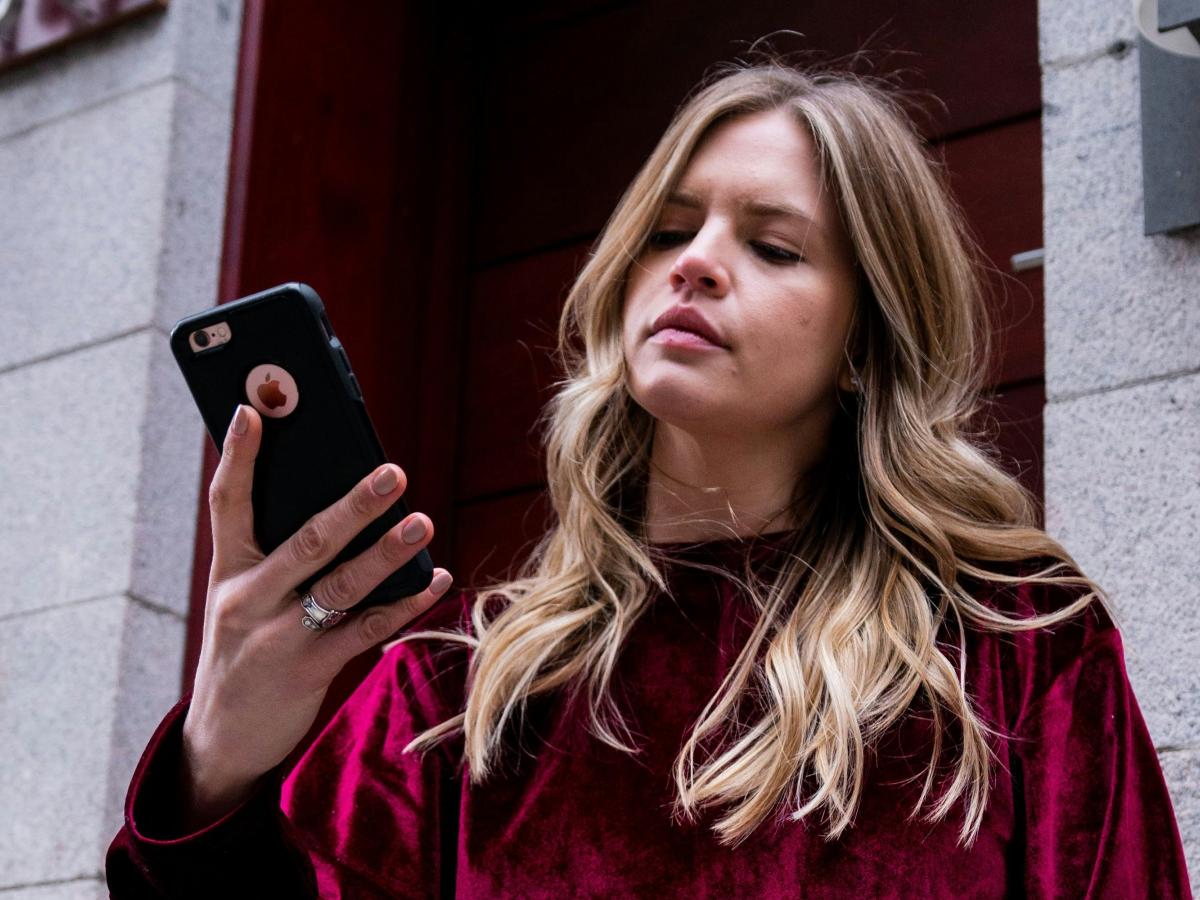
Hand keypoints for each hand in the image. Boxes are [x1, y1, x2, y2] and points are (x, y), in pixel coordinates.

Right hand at [179, 403, 452, 826]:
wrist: (220, 739)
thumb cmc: (242, 650)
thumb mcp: (241, 599)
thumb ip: (274, 555)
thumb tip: (337, 504)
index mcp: (227, 572)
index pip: (226, 503)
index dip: (238, 456)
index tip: (252, 410)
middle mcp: (249, 599)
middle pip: (306, 541)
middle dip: (353, 505)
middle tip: (393, 472)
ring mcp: (280, 637)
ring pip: (342, 585)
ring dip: (387, 552)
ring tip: (422, 521)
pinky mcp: (310, 670)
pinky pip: (367, 629)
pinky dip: (404, 603)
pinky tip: (435, 579)